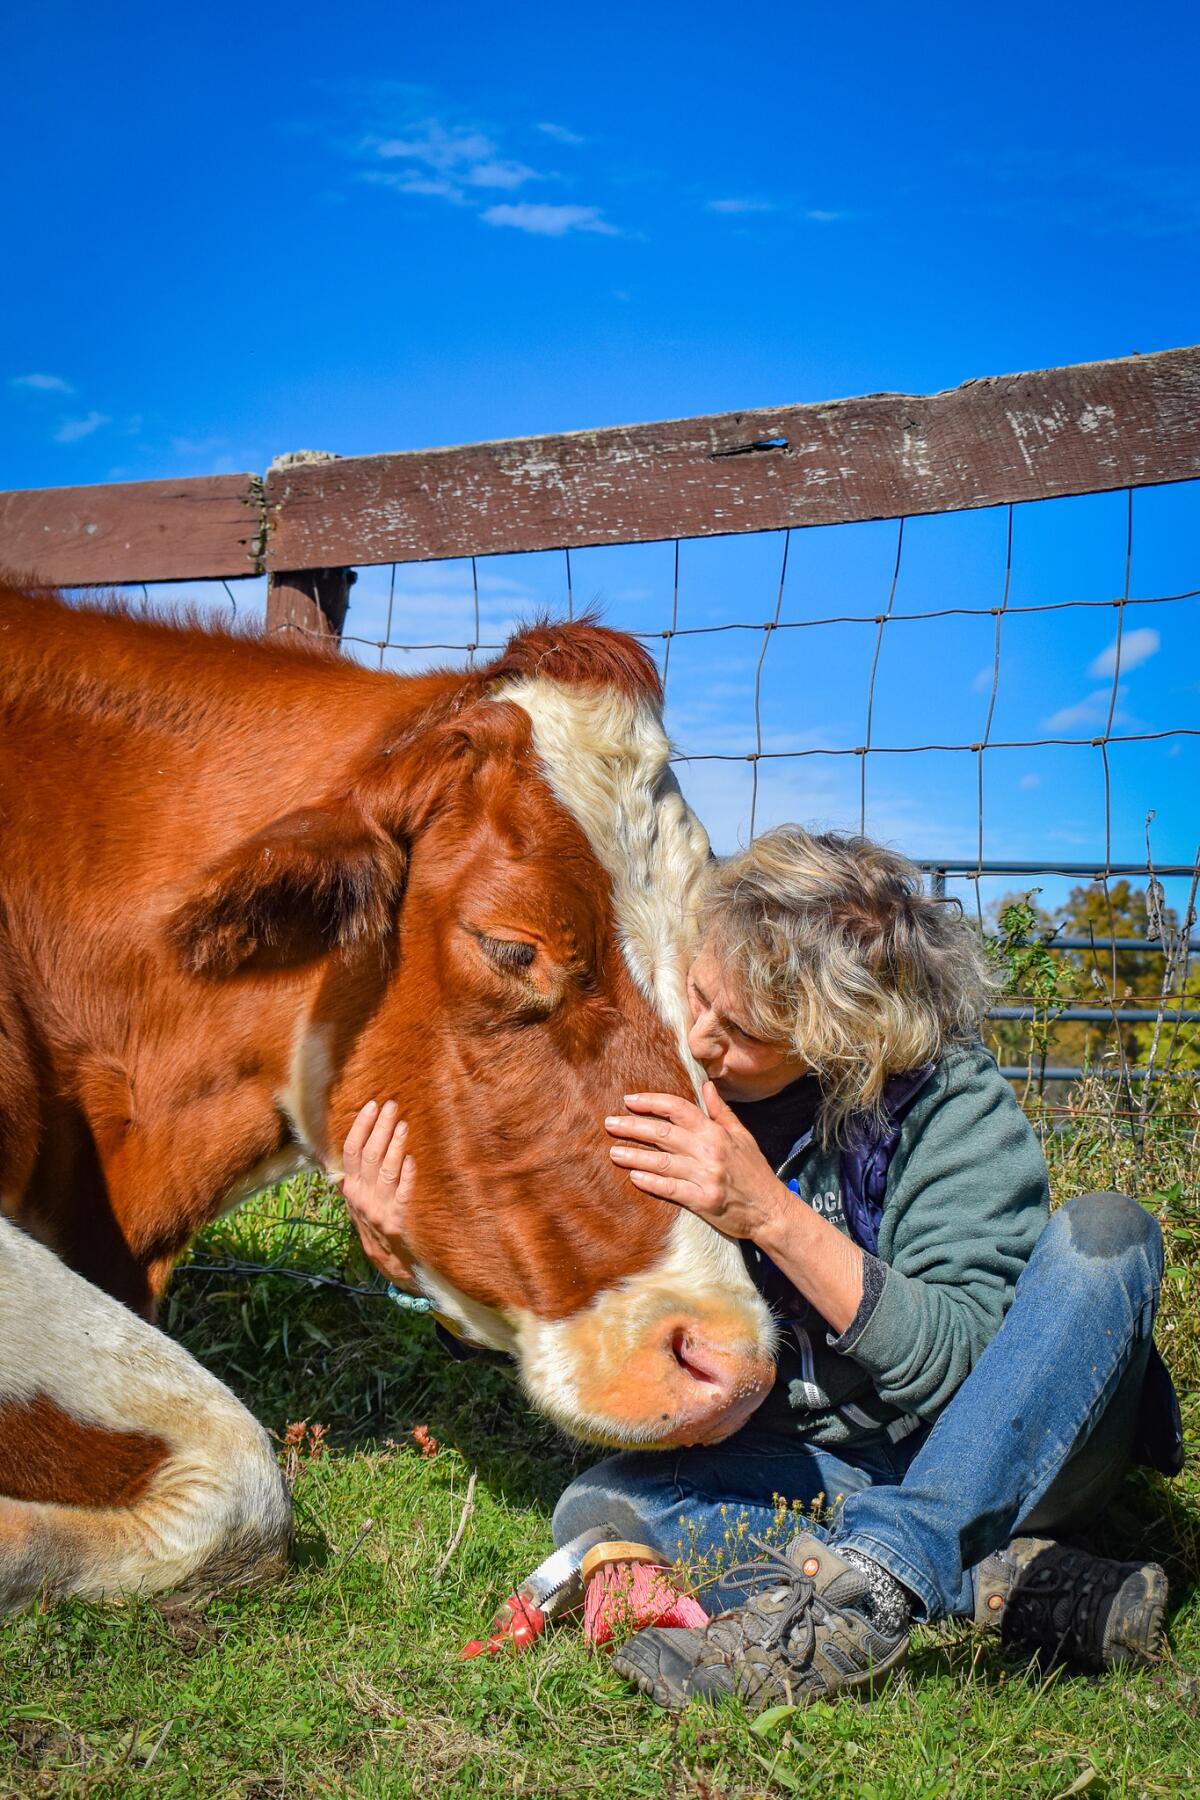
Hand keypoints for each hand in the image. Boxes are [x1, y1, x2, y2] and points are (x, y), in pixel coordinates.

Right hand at [337, 1100, 419, 1289]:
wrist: (389, 1262)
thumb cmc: (374, 1223)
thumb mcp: (356, 1200)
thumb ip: (349, 1175)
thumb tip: (332, 1147)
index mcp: (351, 1188)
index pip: (350, 1151)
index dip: (360, 1126)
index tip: (371, 1105)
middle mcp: (361, 1197)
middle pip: (369, 1155)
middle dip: (380, 1127)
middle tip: (391, 1105)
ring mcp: (379, 1209)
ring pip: (385, 1170)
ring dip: (394, 1145)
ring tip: (403, 1124)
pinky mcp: (397, 1221)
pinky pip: (402, 1194)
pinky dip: (406, 1176)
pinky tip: (412, 1160)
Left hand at [604, 1081, 790, 1243]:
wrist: (771, 1210)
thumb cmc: (754, 1172)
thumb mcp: (742, 1136)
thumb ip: (720, 1112)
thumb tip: (706, 1085)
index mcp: (716, 1132)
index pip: (678, 1109)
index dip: (651, 1102)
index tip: (629, 1101)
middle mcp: (710, 1151)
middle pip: (663, 1133)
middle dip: (633, 1126)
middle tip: (610, 1124)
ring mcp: (706, 1176)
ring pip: (663, 1161)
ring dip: (635, 1155)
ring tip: (613, 1152)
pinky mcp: (704, 1201)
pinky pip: (672, 1189)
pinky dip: (652, 1182)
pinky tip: (634, 1176)